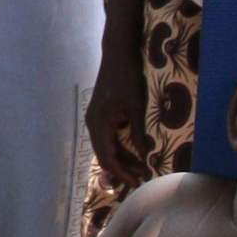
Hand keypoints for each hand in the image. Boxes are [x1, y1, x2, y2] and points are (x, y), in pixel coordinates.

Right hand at [87, 39, 146, 180]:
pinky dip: (121, 148)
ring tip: (143, 167)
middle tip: (142, 178)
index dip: (121, 172)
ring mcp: (95, 120)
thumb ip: (138, 131)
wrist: (117, 55)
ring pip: (107, 148)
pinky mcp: (101, 116)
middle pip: (105, 155)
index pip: (108, 157)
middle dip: (122, 169)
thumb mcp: (136, 106)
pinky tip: (136, 153)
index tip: (136, 181)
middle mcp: (93, 124)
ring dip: (123, 159)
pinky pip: (109, 138)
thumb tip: (143, 155)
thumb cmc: (128, 77)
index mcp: (99, 123)